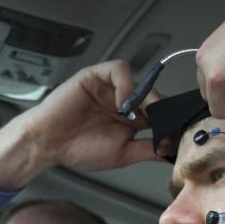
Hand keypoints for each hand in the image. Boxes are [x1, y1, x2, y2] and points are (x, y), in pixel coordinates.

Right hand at [0, 60, 160, 189]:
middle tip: (163, 126)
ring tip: (139, 117)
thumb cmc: (79, 148)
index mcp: (133, 119)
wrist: (48, 143)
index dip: (170, 120)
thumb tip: (173, 151)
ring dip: (146, 98)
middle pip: (155, 96)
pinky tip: (123, 103)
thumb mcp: (123, 154)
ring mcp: (111, 87)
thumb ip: (148, 150)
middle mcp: (125, 101)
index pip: (161, 112)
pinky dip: (126, 84)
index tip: (176, 134)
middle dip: (162, 111)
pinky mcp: (96, 75)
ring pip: (141, 82)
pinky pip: (119, 69)